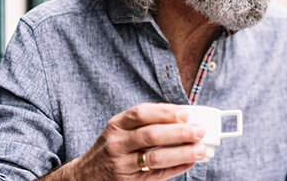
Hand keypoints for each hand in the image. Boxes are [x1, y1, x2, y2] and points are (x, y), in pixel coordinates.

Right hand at [40, 103, 206, 180]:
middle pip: (151, 135)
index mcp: (117, 125)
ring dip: (181, 153)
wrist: (86, 175)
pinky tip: (188, 163)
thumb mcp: (120, 130)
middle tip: (199, 131)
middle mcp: (117, 144)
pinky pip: (156, 176)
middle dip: (179, 132)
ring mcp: (121, 165)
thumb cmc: (113, 147)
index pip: (141, 114)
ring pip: (155, 158)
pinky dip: (175, 169)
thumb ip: (146, 122)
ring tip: (200, 150)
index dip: (165, 113)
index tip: (186, 114)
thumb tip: (184, 117)